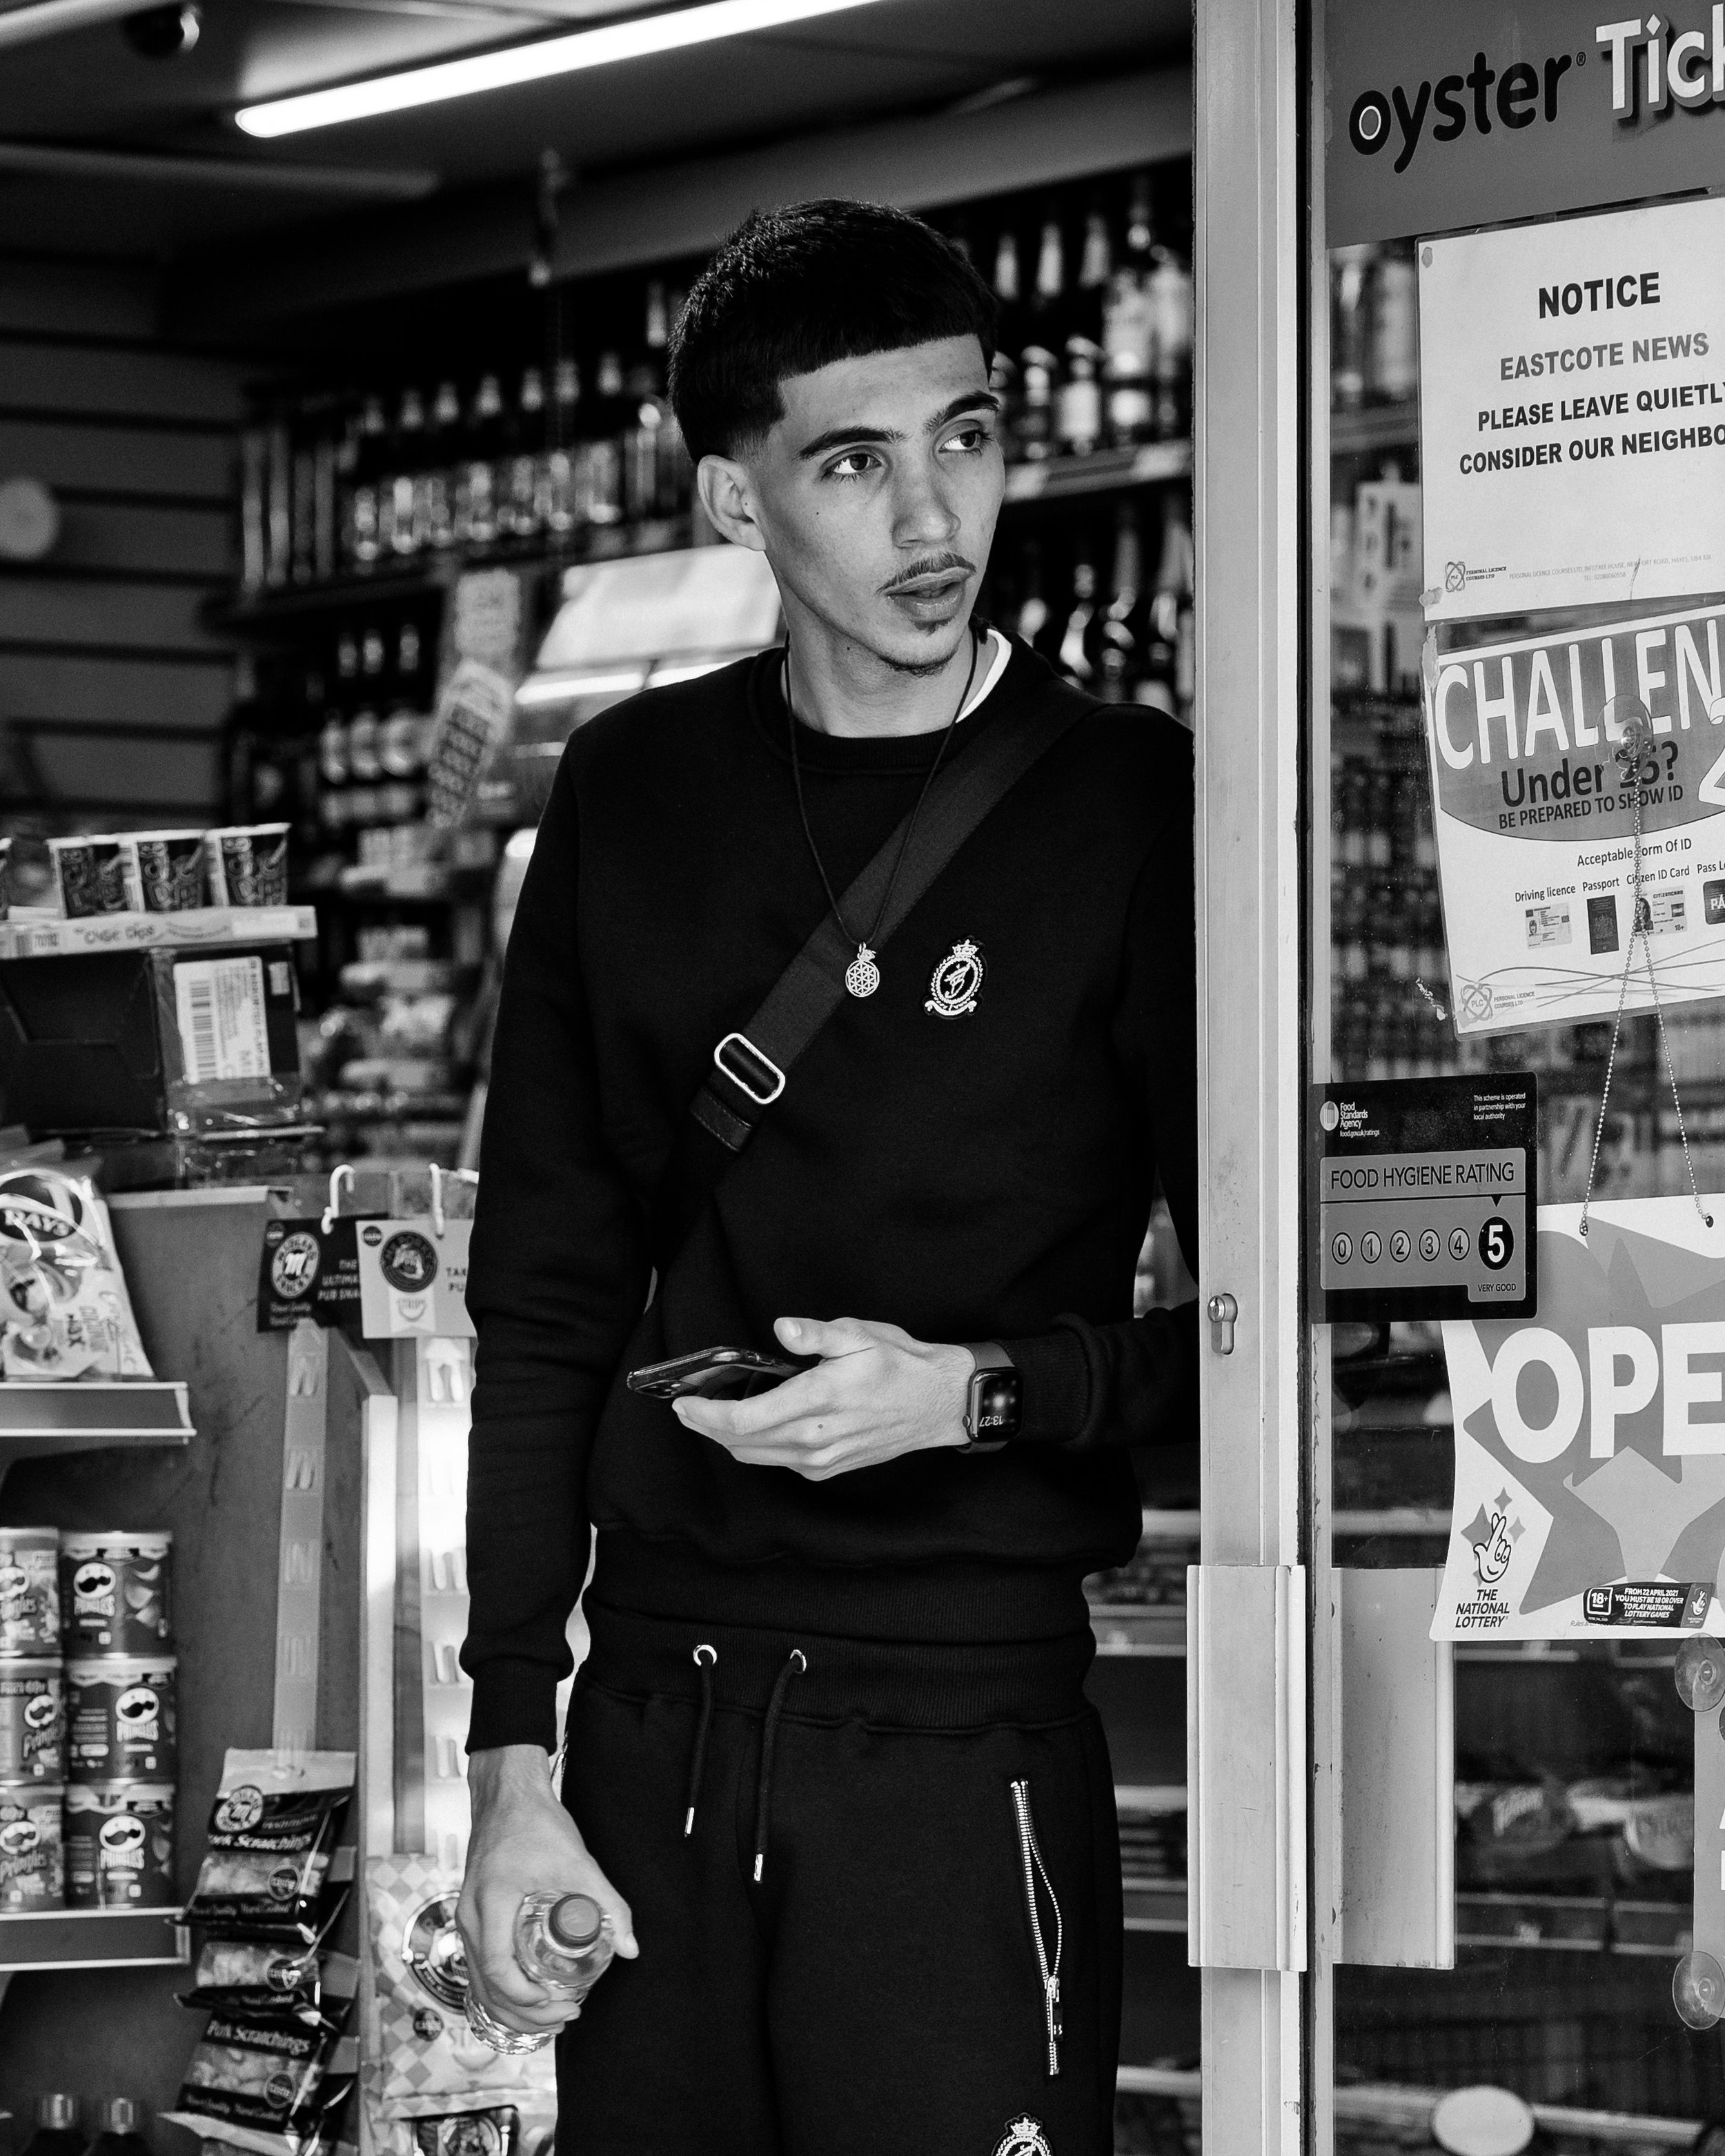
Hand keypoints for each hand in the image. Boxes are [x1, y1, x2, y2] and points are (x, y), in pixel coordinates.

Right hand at [457, 1744, 637, 2038]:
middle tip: (562, 2018)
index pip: (499, 1970)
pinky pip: (478, 1965)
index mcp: (492, 1903)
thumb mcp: (578, 1862)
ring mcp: (467, 1917)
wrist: (507, 1795)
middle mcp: (471, 1916)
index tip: (560, 2003)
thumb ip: (607, 1903)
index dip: (527, 1999)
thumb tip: (629, 1947)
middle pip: (485, 1987)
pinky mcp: (472, 1915)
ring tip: (549, 2015)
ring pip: (478, 1981)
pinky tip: (527, 1993)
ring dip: (510, 2006)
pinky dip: (499, 1988)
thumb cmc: (536, 1823)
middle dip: (523, 2014)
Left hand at [673, 1315, 972, 1479]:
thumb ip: (815, 1334)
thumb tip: (783, 1329)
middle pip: (740, 1442)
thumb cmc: (899, 1364)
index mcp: (818, 1400)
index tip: (684, 1401)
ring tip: (710, 1416)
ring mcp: (822, 1459)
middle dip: (706, 1426)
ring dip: (727, 1438)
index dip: (706, 1413)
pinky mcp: (828, 1470)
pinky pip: (779, 1462)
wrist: (938, 1403)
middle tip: (686, 1407)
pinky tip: (752, 1426)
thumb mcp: (859, 1333)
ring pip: (756, 1456)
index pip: (745, 1419)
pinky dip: (755, 1447)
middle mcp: (816, 1438)